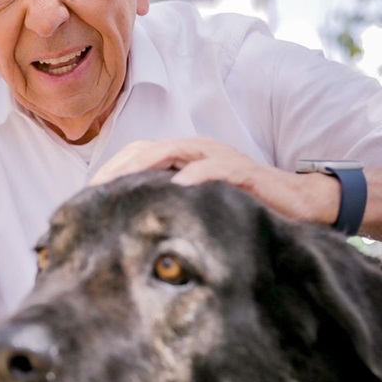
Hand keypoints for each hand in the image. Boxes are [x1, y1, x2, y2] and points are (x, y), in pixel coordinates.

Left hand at [92, 138, 336, 224]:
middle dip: (115, 169)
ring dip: (143, 166)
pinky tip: (176, 189)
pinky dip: (193, 176)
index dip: (109, 172)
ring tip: (118, 185)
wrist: (299, 204)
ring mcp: (219, 157)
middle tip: (91, 193)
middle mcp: (196, 151)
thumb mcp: (198, 206)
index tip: (83, 197)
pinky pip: (214, 169)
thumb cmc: (242, 208)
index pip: (135, 157)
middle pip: (145, 150)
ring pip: (172, 151)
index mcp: (182, 158)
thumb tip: (131, 230)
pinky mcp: (242, 171)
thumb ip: (170, 208)